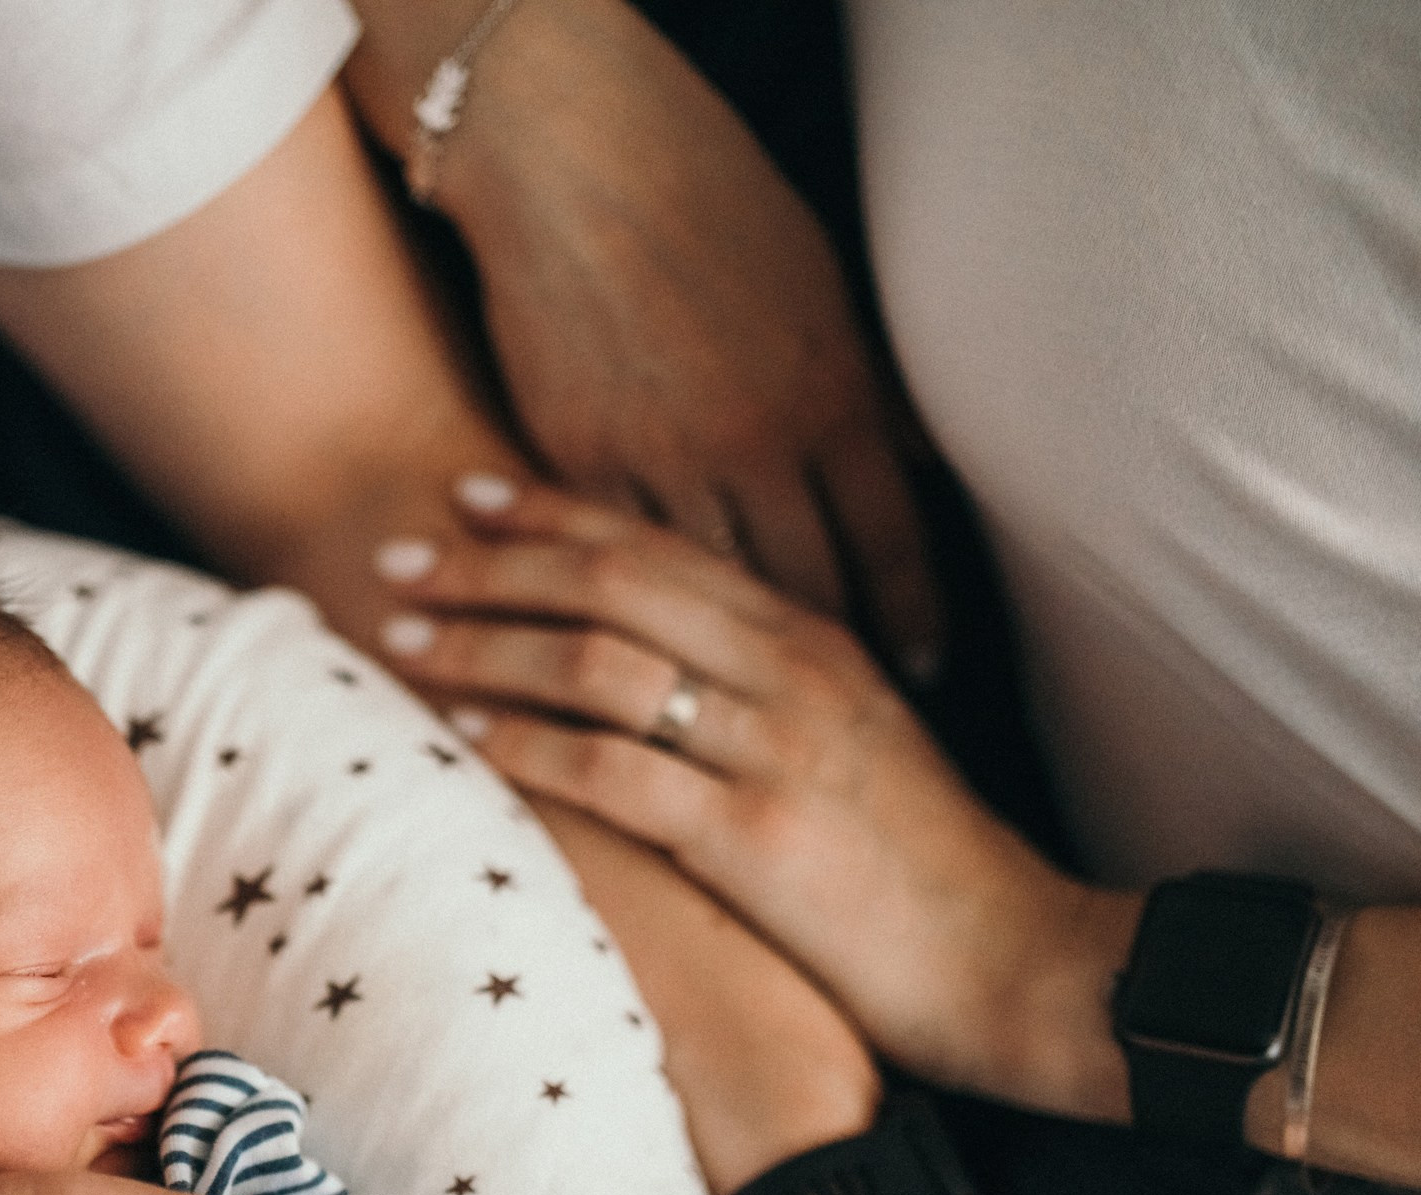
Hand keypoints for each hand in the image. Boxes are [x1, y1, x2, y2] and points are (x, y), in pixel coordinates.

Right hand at [345, 0, 938, 671]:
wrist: (572, 167)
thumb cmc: (708, 204)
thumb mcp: (822, 288)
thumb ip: (868, 389)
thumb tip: (919, 465)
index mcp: (832, 395)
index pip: (891, 542)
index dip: (912, 619)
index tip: (925, 673)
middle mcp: (754, 442)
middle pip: (804, 592)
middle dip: (826, 665)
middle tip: (833, 723)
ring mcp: (661, 458)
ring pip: (701, 596)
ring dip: (715, 660)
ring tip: (731, 715)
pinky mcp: (576, 461)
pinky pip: (613, 561)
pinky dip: (625, 612)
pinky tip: (633, 653)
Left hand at [377, 482, 1130, 1118]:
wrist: (1020, 964)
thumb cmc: (921, 870)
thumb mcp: (853, 747)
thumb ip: (766, 694)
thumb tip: (663, 670)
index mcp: (812, 638)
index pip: (661, 547)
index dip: (555, 513)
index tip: (468, 490)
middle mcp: (790, 671)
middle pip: (611, 583)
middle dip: (491, 562)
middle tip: (396, 552)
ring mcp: (773, 748)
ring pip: (597, 662)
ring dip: (486, 642)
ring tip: (400, 637)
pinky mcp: (755, 834)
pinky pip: (614, 770)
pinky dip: (527, 745)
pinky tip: (463, 736)